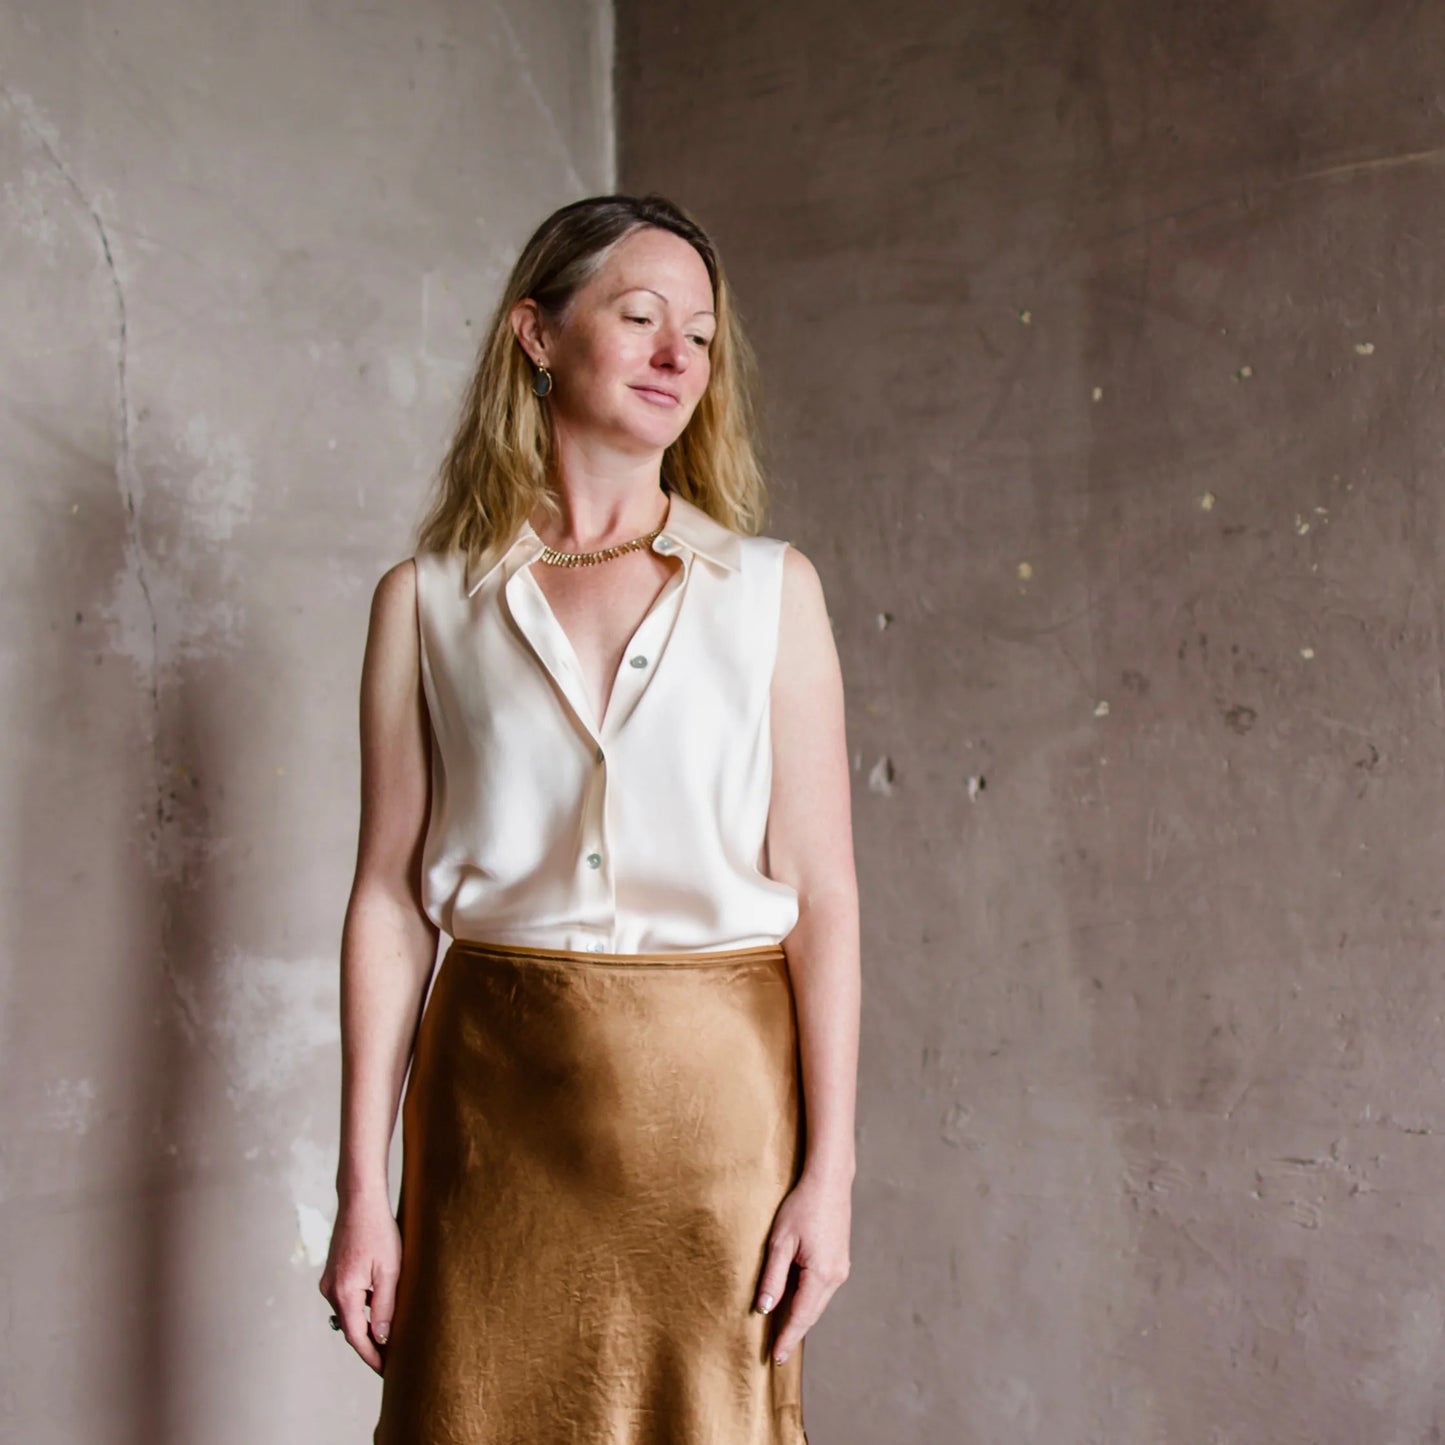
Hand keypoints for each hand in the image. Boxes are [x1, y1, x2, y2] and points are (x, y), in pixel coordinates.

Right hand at [318, 1192, 400, 1373]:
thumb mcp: (390, 1271)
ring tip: (390, 1332)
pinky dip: (362, 1307)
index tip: (386, 1371)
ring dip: (366, 1324)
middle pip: (351, 1328)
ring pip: (350, 1313)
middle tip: (392, 1358)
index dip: (372, 1357)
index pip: (358, 1338)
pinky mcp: (333, 1273)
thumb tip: (382, 1338)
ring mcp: (329, 1282)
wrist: (360, 1201)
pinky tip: (378, 1303)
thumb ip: (384, 1306)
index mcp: (345, 1293)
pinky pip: (347, 1298)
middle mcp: (331, 1291)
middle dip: (370, 1344)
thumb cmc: (379, 1232)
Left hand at [754, 1168, 851, 1363]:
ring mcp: (841, 1268)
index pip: (800, 1316)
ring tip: (784, 1334)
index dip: (787, 1338)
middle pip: (812, 1314)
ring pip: (818, 1303)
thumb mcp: (780, 1241)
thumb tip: (764, 1308)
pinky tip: (796, 1305)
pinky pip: (822, 1290)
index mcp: (821, 1274)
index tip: (775, 1358)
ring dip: (802, 1318)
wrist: (829, 1181)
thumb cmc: (802, 1207)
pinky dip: (809, 1301)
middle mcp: (836, 1276)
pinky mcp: (840, 1260)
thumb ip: (773, 1278)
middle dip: (794, 1333)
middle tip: (777, 1354)